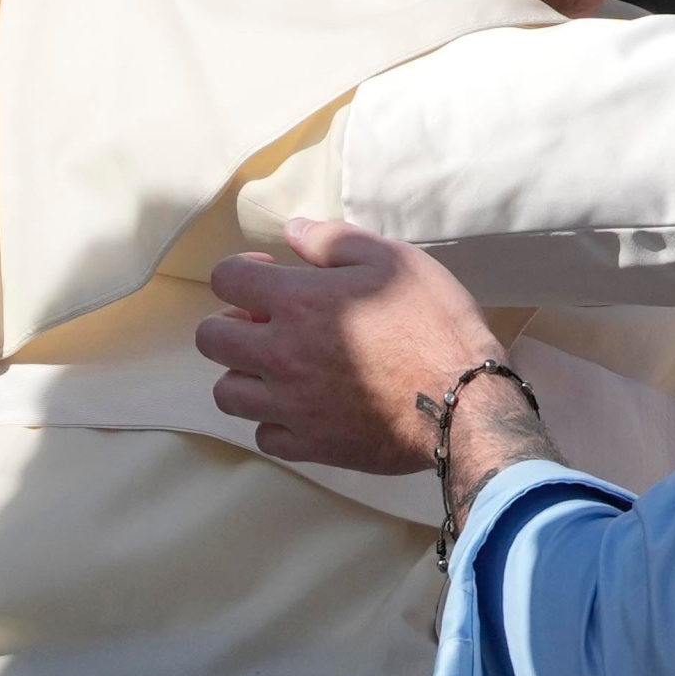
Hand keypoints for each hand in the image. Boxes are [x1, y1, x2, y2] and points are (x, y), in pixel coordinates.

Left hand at [200, 219, 509, 476]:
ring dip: (244, 374)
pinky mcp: (310, 445)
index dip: (241, 271)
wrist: (463, 401)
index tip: (268, 275)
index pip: (226, 280)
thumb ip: (334, 240)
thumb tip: (293, 230)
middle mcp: (280, 355)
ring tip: (277, 367)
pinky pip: (263, 436)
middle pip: (211, 339)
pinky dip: (273, 420)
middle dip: (232, 323)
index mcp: (296, 302)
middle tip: (267, 323)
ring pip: (227, 392)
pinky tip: (300, 406)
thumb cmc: (434, 322)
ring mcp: (290, 405)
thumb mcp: (392, 259)